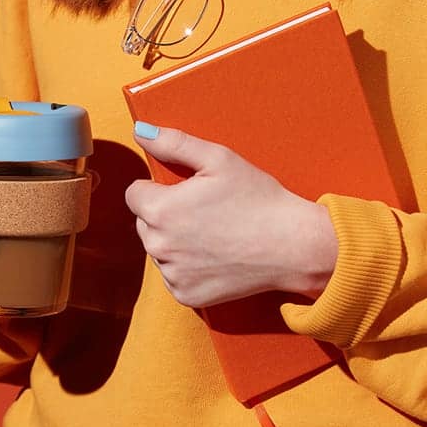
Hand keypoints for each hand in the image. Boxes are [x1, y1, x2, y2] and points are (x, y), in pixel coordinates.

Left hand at [125, 123, 337, 307]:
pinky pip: (173, 275)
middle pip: (144, 222)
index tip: (185, 190)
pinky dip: (187, 266)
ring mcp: (172, 274)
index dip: (158, 187)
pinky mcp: (186, 295)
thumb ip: (174, 143)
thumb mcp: (219, 159)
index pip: (135, 193)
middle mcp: (159, 247)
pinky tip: (214, 254)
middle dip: (164, 213)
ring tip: (212, 232)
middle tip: (203, 210)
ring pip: (158, 250)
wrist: (292, 245)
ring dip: (174, 240)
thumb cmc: (257, 198)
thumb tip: (140, 131)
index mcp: (161, 210)